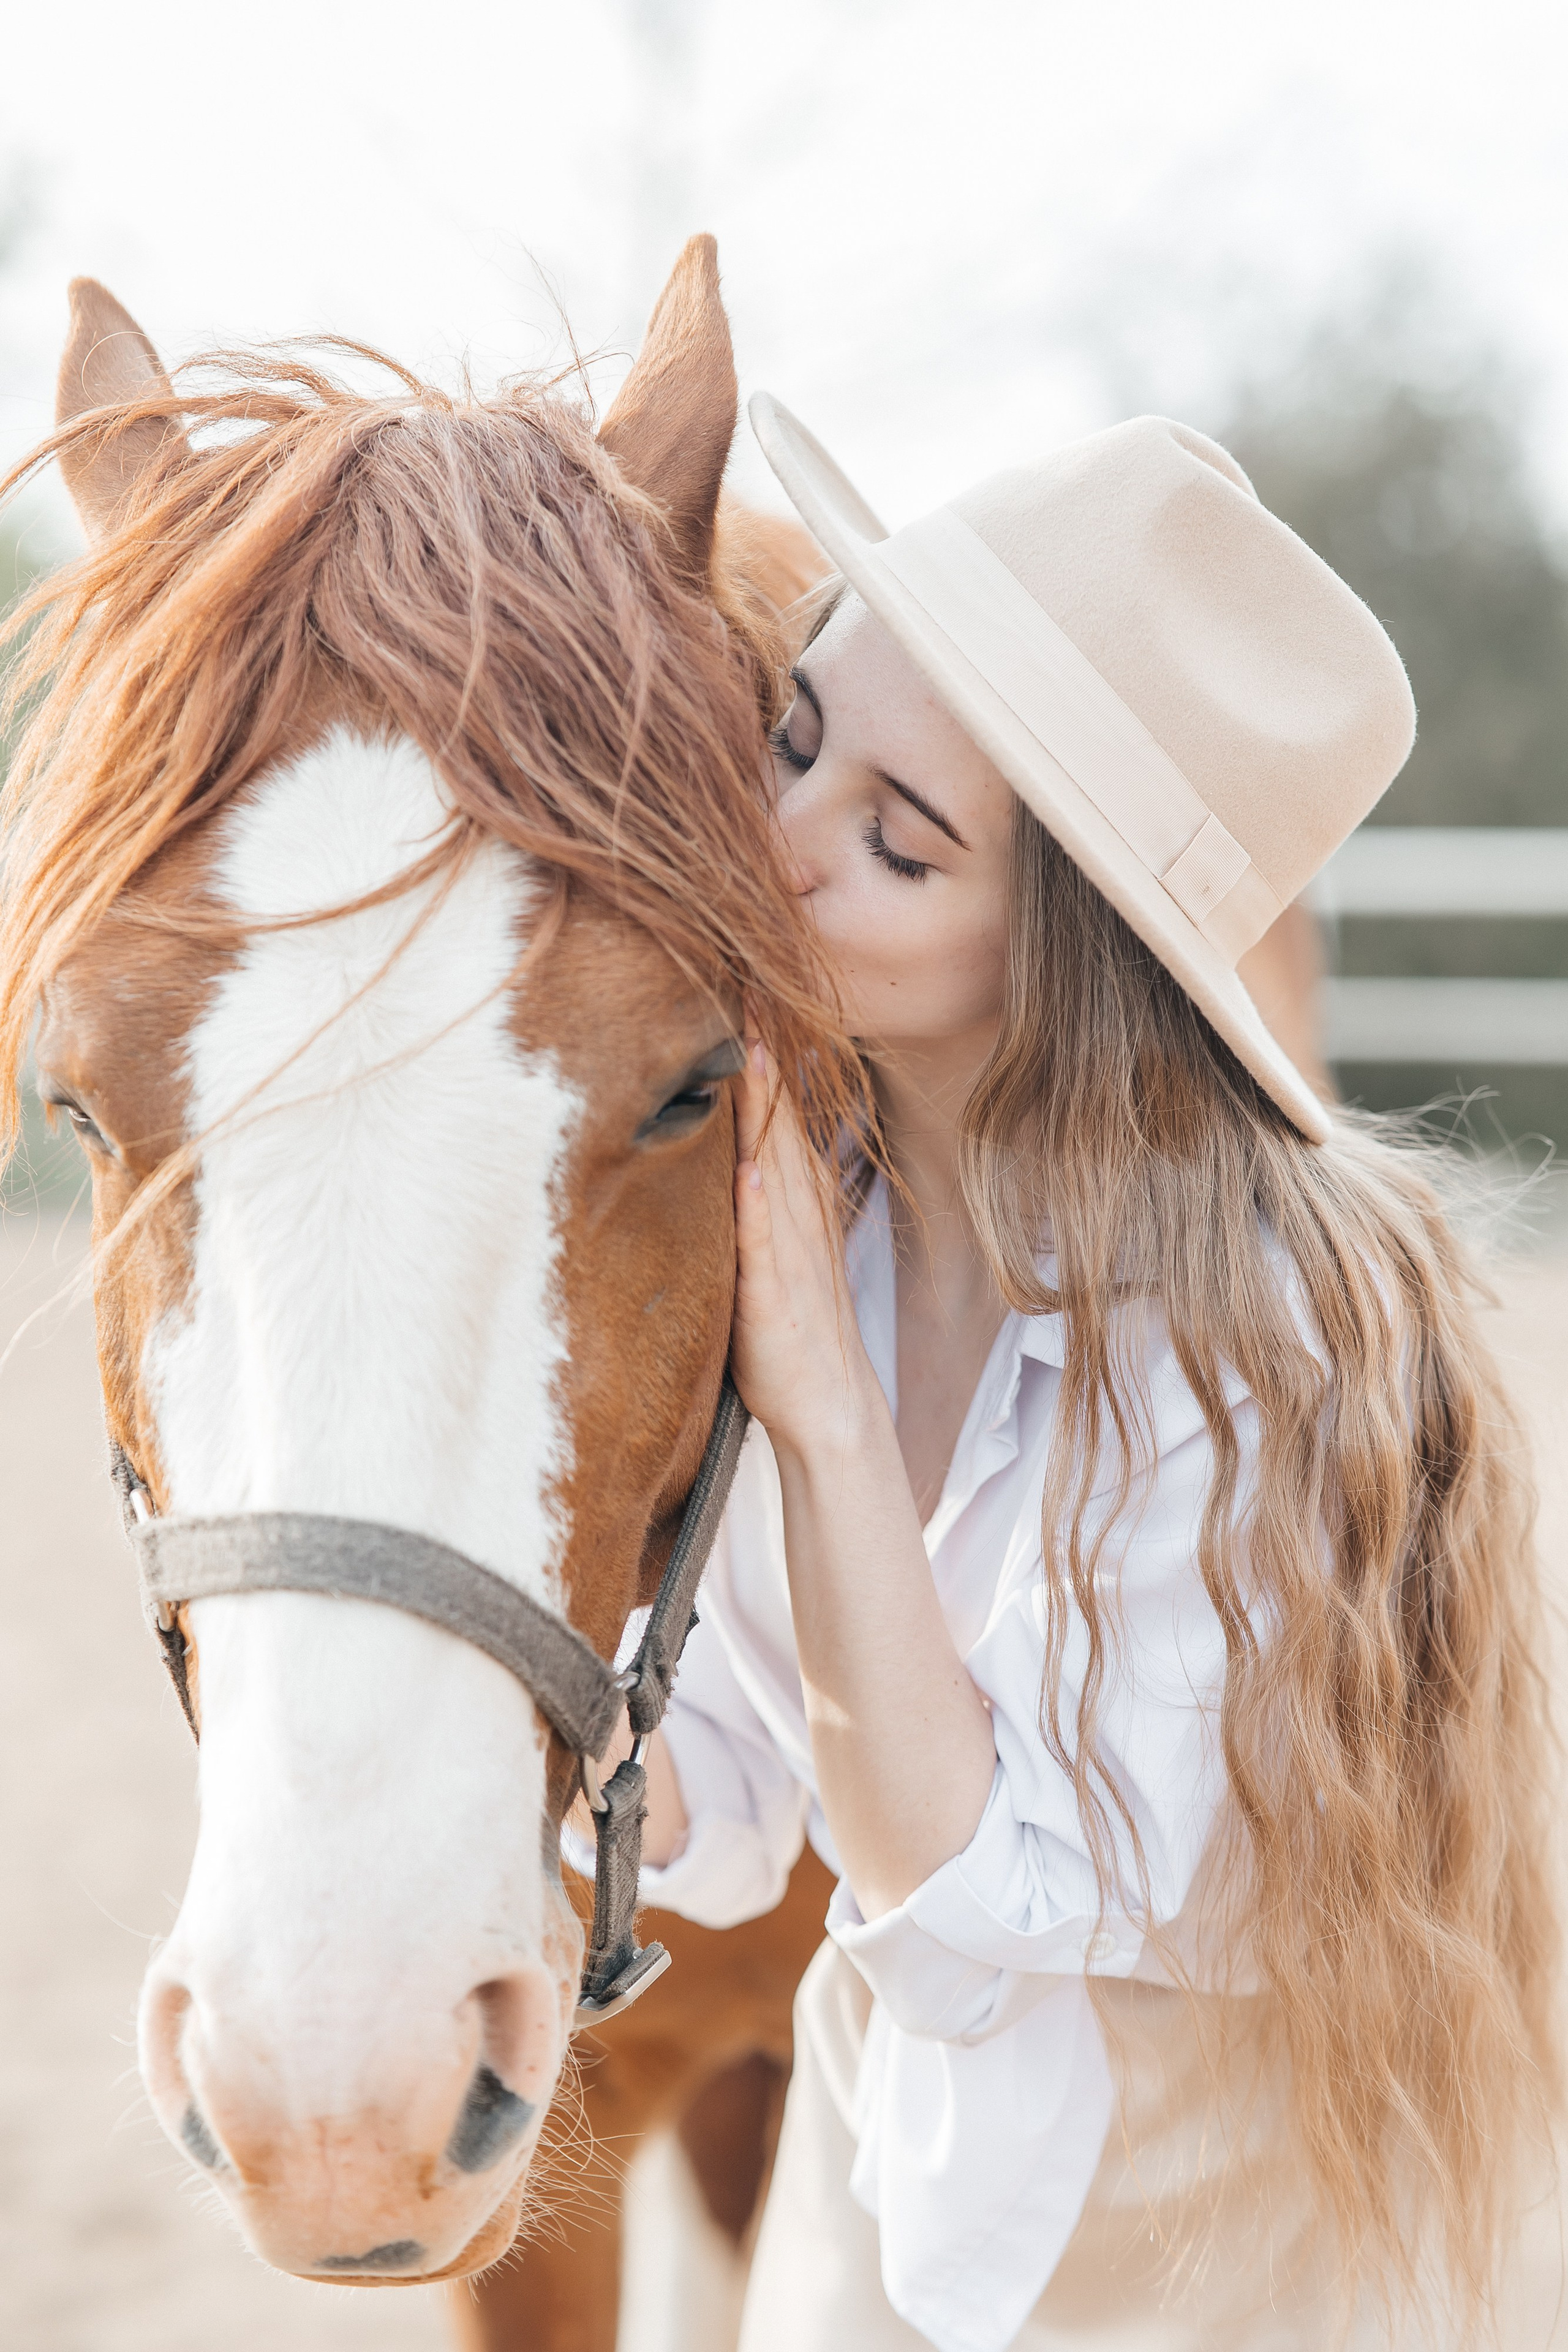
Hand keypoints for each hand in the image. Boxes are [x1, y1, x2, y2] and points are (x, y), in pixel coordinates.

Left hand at [731, 1037, 882, 1458]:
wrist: (830, 1409)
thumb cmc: (791, 1332)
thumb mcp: (773, 1253)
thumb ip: (757, 1201)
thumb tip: (735, 1148)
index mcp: (794, 1207)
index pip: (781, 1119)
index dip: (768, 1059)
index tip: (749, 996)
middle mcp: (797, 1220)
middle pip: (782, 1126)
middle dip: (766, 1061)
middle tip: (749, 990)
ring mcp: (789, 1257)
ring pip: (776, 1170)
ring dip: (766, 1115)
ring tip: (753, 1053)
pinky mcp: (775, 1301)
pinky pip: (765, 1249)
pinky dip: (758, 1210)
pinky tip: (748, 1171)